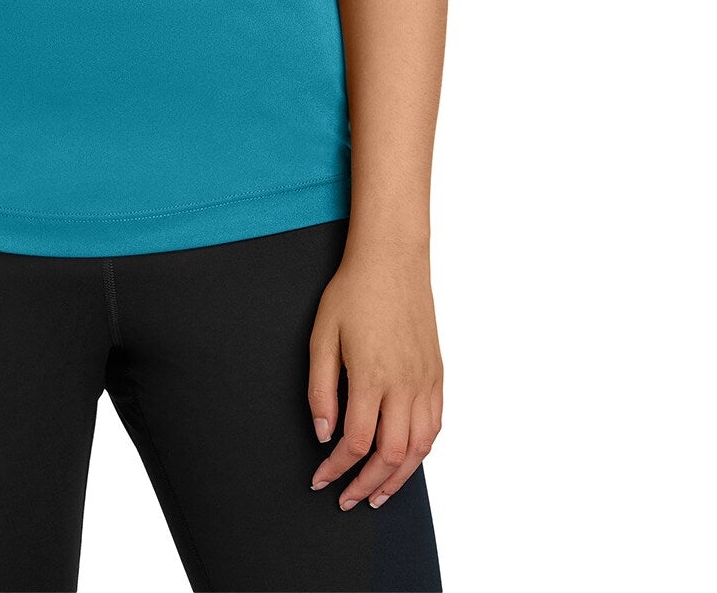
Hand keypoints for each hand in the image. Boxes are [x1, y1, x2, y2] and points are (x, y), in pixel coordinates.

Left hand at [306, 241, 442, 509]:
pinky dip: (421, 452)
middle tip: (348, 499)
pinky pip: (435, 426)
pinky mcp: (437, 374)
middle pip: (391, 455)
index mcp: (372, 377)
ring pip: (419, 448)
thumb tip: (324, 433)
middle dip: (367, 484)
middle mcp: (405, 385)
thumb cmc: (353, 292)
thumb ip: (321, 389)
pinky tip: (406, 458)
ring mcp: (425, 381)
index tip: (321, 479)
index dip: (337, 468)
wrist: (392, 259)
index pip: (356, 442)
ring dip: (399, 478)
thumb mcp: (322, 336)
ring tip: (379, 494)